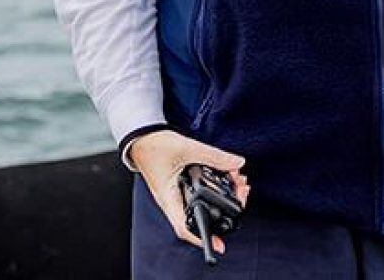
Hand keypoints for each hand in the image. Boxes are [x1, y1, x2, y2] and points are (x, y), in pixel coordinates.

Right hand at [128, 130, 250, 252]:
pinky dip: (215, 186)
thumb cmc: (153, 146)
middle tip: (241, 195)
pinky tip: (226, 176)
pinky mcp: (181, 184)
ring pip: (202, 202)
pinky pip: (200, 191)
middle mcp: (173, 200)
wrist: (141, 137)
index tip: (219, 245)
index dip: (202, 238)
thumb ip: (213, 156)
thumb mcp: (186, 148)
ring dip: (222, 195)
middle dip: (225, 209)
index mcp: (169, 198)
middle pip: (199, 216)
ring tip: (238, 184)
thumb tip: (237, 163)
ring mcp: (177, 193)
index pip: (185, 227)